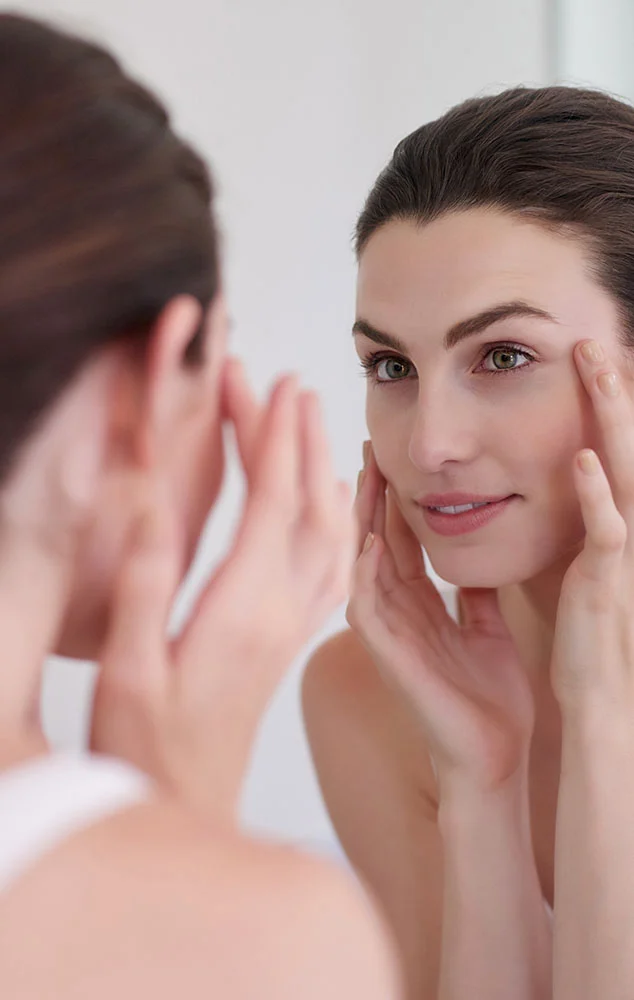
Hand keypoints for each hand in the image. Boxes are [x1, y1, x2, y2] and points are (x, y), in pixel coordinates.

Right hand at [90, 361, 354, 819]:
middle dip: (303, 439)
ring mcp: (292, 626)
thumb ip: (147, 591)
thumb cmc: (148, 747)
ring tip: (316, 426)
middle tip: (292, 385)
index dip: (275, 439)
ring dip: (326, 474)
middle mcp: (281, 612)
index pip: (271, 504)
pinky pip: (333, 568)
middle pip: (308, 507)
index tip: (274, 387)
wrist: (189, 805)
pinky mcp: (289, 639)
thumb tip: (156, 510)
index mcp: (243, 611)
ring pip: (331, 535)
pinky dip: (340, 523)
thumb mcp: (130, 672)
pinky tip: (335, 507)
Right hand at [346, 444, 533, 792]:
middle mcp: (397, 615)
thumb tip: (476, 555)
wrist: (495, 757)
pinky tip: (368, 540)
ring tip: (361, 478)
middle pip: (377, 542)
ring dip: (362, 522)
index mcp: (420, 608)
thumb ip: (476, 594)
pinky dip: (365, 574)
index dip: (395, 499)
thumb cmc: (490, 701)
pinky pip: (367, 609)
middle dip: (372, 496)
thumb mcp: (488, 629)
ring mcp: (389, 635)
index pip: (401, 541)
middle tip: (367, 448)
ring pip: (364, 567)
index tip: (391, 457)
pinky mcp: (389, 658)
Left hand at [551, 340, 633, 716]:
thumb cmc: (589, 629)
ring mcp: (625, 551)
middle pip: (627, 447)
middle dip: (614, 394)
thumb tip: (561, 485)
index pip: (617, 453)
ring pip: (624, 471)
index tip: (594, 363)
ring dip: (611, 419)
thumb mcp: (584, 562)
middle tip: (596, 343)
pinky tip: (581, 459)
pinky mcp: (608, 578)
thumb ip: (577, 521)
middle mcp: (631, 527)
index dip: (610, 407)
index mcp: (619, 521)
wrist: (601, 693)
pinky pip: (606, 529)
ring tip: (598, 370)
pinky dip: (596, 494)